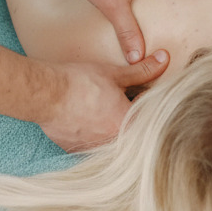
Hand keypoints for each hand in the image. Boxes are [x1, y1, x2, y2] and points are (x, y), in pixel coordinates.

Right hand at [41, 50, 171, 150]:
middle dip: (126, 114)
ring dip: (108, 125)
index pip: (147, 115)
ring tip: (98, 107)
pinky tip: (84, 117)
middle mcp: (113, 145)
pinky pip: (90, 144)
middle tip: (113, 99)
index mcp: (129, 127)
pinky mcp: (76, 151)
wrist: (46, 94)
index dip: (143, 100)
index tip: (134, 91)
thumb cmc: (81, 83)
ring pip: (109, 138)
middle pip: (129, 130)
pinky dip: (90, 132)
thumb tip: (165, 59)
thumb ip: (144, 71)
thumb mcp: (116, 74)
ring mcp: (94, 151)